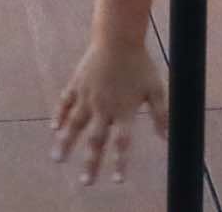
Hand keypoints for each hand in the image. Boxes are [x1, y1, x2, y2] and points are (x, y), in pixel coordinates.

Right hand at [51, 42, 168, 186]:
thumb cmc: (140, 63)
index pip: (122, 143)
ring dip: (66, 143)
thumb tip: (166, 137)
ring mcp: (88, 96)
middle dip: (90, 163)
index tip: (116, 180)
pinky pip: (65, 103)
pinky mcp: (77, 84)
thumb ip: (161, 114)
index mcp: (124, 111)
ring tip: (57, 159)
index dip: (119, 163)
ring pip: (74, 124)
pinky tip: (54, 128)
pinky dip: (59, 116)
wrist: (118, 38)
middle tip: (85, 183)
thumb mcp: (155, 89)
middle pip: (95, 140)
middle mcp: (104, 107)